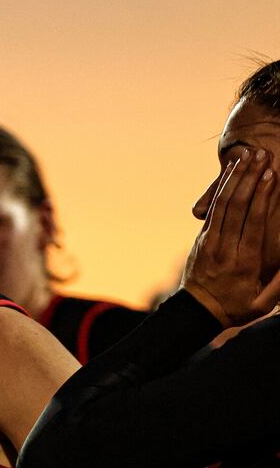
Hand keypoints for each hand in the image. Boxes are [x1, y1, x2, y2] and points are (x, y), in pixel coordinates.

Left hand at [182, 148, 279, 326]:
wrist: (196, 312)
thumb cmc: (235, 308)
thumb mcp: (261, 304)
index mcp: (244, 263)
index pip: (253, 223)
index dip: (262, 197)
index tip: (271, 175)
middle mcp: (225, 249)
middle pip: (237, 208)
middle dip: (250, 178)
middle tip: (263, 154)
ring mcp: (210, 243)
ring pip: (222, 205)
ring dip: (235, 178)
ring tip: (248, 155)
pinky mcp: (201, 239)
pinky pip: (212, 210)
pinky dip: (221, 189)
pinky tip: (231, 172)